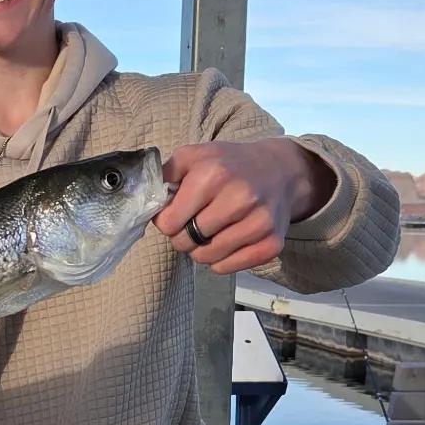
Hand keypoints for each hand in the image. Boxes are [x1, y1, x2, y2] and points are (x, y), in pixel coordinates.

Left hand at [153, 138, 335, 274]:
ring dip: (199, 250)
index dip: (165, 221)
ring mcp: (257, 223)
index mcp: (212, 175)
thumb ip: (164, 174)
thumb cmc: (228, 164)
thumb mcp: (193, 156)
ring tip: (206, 231)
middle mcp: (238, 199)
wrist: (278, 171)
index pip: (169, 222)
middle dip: (181, 235)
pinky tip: (224, 240)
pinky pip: (227, 268)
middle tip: (190, 223)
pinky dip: (219, 260)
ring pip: (206, 258)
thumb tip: (145, 199)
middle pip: (185, 242)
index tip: (173, 214)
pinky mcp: (271, 244)